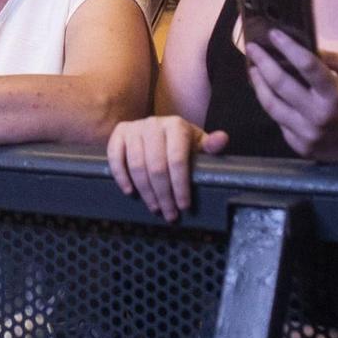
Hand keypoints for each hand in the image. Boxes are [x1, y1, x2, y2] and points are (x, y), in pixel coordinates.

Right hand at [107, 115, 228, 221]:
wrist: (160, 129)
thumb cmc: (182, 142)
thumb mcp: (198, 144)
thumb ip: (210, 146)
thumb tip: (222, 139)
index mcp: (176, 125)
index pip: (177, 160)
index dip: (180, 186)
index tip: (184, 206)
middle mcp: (153, 123)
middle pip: (156, 167)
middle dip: (164, 195)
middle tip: (169, 214)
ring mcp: (134, 127)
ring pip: (136, 165)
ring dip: (145, 191)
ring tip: (155, 208)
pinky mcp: (119, 132)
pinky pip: (115, 157)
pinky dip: (121, 176)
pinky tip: (130, 192)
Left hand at [244, 34, 337, 162]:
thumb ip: (337, 61)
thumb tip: (310, 48)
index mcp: (337, 95)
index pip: (307, 65)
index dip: (288, 47)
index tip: (273, 33)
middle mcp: (319, 115)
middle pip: (281, 84)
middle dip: (263, 62)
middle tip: (252, 47)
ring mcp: (307, 133)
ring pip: (272, 104)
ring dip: (259, 83)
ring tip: (253, 67)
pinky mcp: (299, 146)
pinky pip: (279, 121)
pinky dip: (271, 102)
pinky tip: (266, 90)